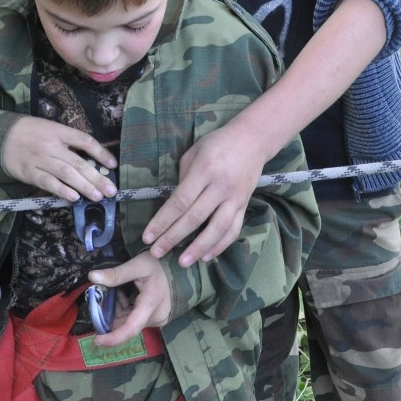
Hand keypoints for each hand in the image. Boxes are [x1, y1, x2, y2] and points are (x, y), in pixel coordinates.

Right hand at [1, 116, 116, 201]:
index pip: (84, 140)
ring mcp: (40, 159)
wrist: (0, 136)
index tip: (113, 165)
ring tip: (98, 196)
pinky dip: (61, 190)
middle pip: (78, 162)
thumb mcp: (51, 128)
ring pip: (66, 174)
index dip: (101, 152)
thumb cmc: (31, 132)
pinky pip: (48, 183)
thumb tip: (92, 159)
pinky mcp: (29, 173)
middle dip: (96, 177)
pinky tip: (74, 197)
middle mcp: (51, 145)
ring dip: (84, 186)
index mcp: (59, 131)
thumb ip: (68, 141)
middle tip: (111, 190)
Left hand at [89, 252, 170, 347]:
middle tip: (101, 298)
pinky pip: (135, 319)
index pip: (131, 328)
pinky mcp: (155, 318)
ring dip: (117, 310)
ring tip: (114, 292)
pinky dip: (124, 310)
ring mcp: (156, 319)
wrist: (180, 270)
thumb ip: (116, 273)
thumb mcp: (139, 264)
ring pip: (129, 322)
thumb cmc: (161, 266)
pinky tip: (123, 295)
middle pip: (126, 324)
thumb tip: (92, 277)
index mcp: (150, 304)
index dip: (113, 338)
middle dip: (109, 315)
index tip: (97, 340)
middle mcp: (155, 317)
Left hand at [142, 124, 264, 266]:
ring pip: (217, 228)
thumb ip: (183, 178)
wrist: (253, 139)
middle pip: (194, 218)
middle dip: (173, 237)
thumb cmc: (217, 143)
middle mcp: (220, 186)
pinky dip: (220, 245)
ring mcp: (235, 197)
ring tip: (183, 262)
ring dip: (198, 248)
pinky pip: (233, 229)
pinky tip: (206, 256)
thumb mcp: (194, 152)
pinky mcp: (245, 205)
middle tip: (156, 253)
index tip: (148, 236)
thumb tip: (173, 204)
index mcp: (204, 170)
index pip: (180, 201)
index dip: (162, 221)